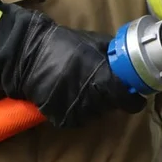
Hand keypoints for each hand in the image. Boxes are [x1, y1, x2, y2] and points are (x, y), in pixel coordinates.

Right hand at [0, 13, 147, 127]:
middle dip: (113, 96)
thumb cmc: (63, 45)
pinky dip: (78, 108)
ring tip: (83, 85)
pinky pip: (79, 116)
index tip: (135, 92)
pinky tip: (70, 93)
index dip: (134, 97)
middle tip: (105, 83)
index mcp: (102, 80)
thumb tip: (129, 60)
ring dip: (95, 102)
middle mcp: (91, 101)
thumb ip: (113, 54)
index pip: (129, 100)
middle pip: (113, 106)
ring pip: (96, 113)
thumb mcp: (93, 42)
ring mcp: (76, 112)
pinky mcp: (62, 120)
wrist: (27, 56)